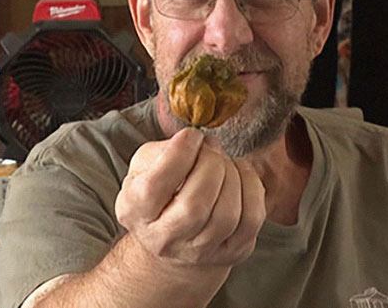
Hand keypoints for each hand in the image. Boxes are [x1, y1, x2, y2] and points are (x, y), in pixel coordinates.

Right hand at [115, 127, 265, 266]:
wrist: (175, 235)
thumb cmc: (161, 191)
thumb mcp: (146, 166)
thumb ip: (163, 150)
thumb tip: (197, 144)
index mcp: (135, 211)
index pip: (153, 187)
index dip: (178, 155)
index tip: (192, 136)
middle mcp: (164, 239)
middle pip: (194, 206)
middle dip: (210, 165)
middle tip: (210, 148)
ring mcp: (201, 251)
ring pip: (227, 215)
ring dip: (231, 175)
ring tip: (223, 162)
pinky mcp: (233, 251)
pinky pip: (252, 219)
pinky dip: (251, 187)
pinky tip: (239, 175)